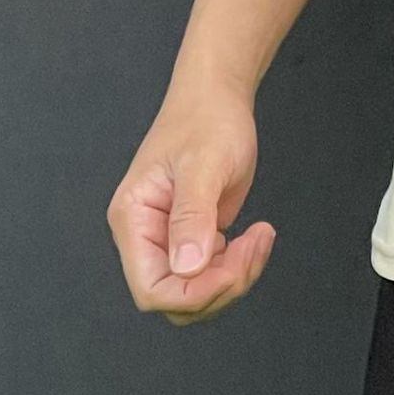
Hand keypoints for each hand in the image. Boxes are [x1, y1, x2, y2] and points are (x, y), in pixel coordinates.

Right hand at [105, 77, 276, 325]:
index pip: (151, 288)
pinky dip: (238, 266)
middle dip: (220, 286)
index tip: (231, 270)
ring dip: (234, 277)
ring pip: (196, 292)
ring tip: (260, 237)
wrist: (218, 96)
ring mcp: (169, 238)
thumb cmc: (206, 118)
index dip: (192, 293)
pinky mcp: (194, 237)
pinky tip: (256, 236)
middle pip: (176, 298)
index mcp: (133, 219)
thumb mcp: (204, 162)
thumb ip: (193, 214)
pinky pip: (211, 274)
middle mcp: (146, 236)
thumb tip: (187, 267)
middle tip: (254, 246)